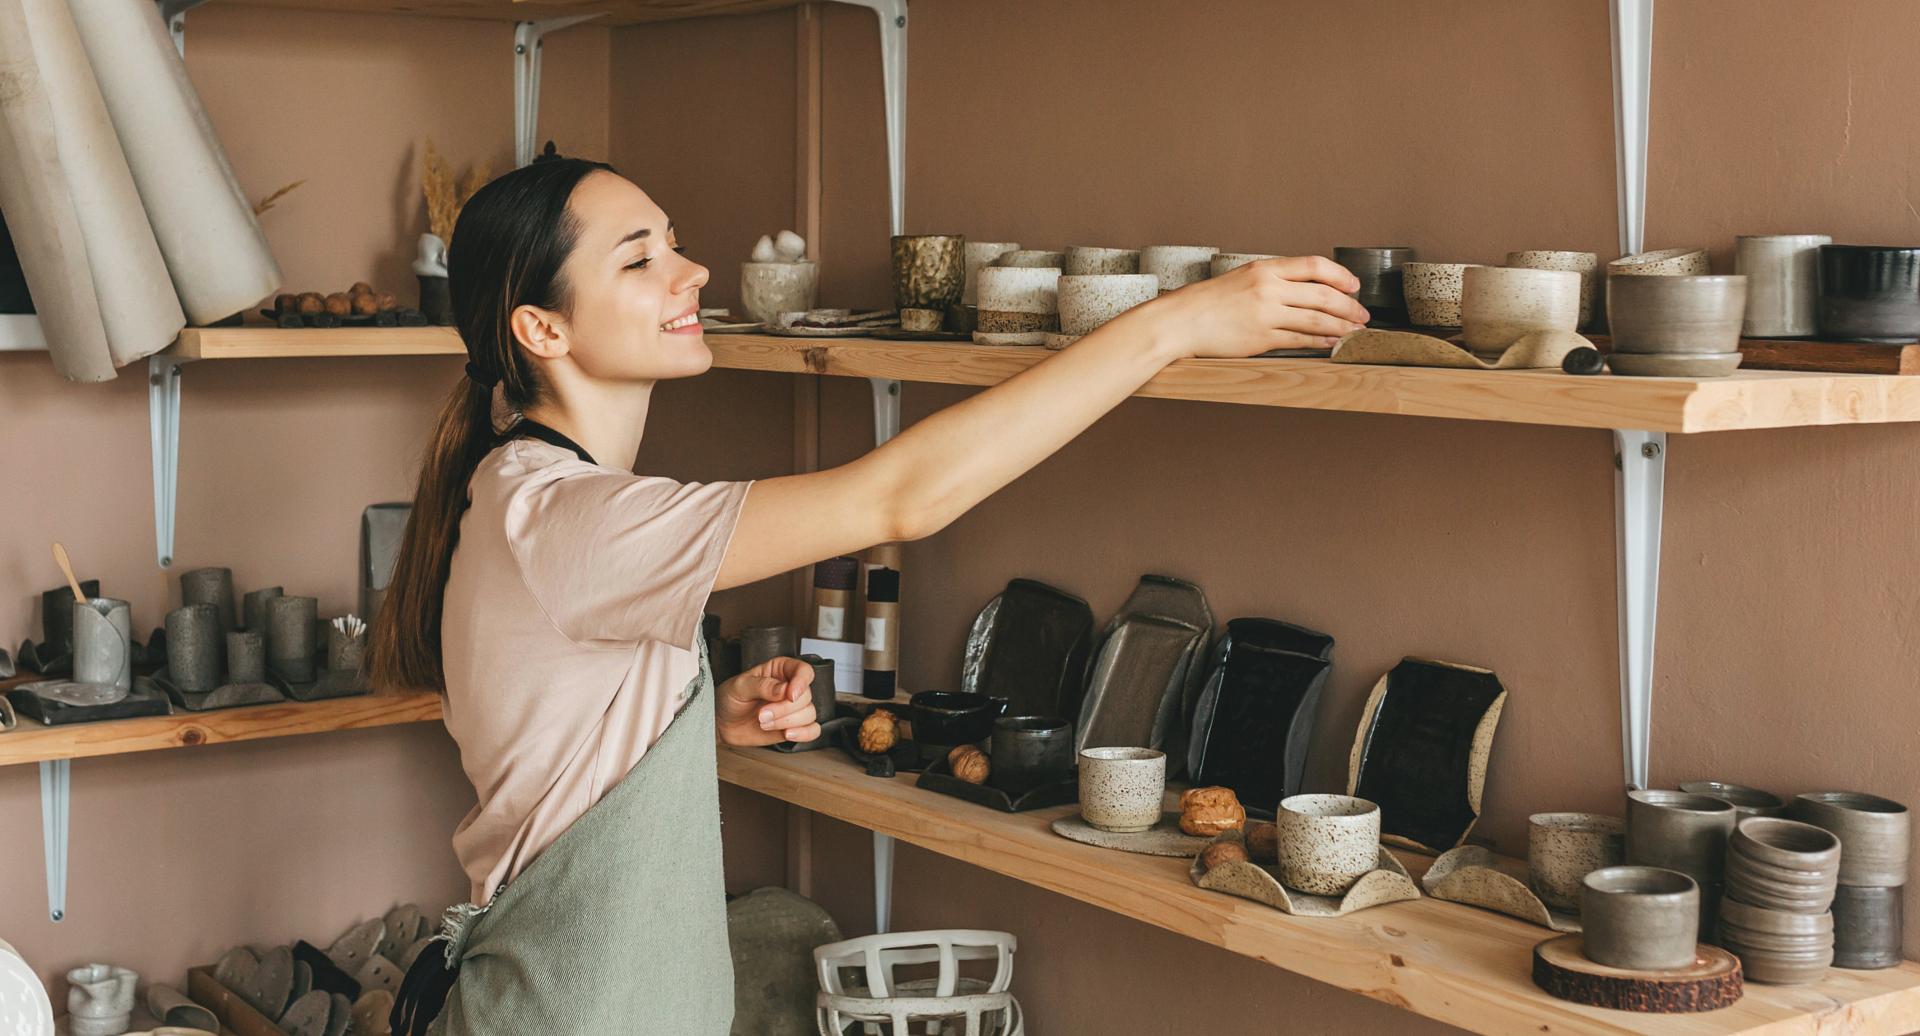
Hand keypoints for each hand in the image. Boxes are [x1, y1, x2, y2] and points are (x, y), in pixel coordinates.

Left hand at [716, 656, 819, 746]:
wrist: (721, 723)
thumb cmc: (729, 699)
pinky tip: (787, 734)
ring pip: (809, 714)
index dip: (801, 682)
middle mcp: (790, 688)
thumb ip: (763, 685)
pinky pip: (813, 730)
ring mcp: (792, 709)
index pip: (804, 671)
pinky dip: (804, 734)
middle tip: (761, 714)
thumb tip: (783, 690)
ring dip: (786, 722)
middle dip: (784, 709)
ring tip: (764, 723)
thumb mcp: (740, 686)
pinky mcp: (792, 726)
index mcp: (779, 670)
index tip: (790, 694)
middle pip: (806, 696)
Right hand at [1109, 255, 1369, 359]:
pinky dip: (1321, 340)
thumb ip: (1273, 281)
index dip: (1340, 275)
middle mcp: (1268, 288)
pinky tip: (1333, 342)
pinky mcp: (1261, 338)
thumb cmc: (1208, 301)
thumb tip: (1305, 290)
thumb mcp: (1242, 278)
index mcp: (1265, 268)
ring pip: (1316, 318)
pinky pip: (1300, 339)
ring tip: (1356, 330)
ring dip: (1342, 325)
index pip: (1314, 265)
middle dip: (1349, 305)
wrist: (1180, 321)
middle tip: (1363, 314)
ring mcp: (1266, 314)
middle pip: (1323, 293)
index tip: (1354, 285)